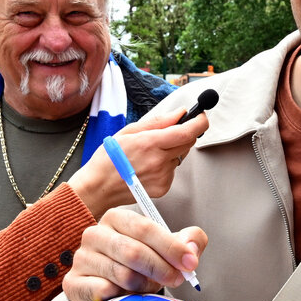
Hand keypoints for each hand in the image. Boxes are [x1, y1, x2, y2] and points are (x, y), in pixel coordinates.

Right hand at [63, 205, 207, 300]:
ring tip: (148, 289)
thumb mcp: (169, 250)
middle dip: (161, 269)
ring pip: (122, 275)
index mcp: (116, 218)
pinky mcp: (72, 282)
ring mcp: (80, 258)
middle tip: (175, 280)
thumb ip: (189, 242)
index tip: (190, 263)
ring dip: (143, 286)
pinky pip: (104, 291)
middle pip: (133, 251)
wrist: (112, 294)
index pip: (145, 228)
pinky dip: (121, 297)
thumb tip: (192, 249)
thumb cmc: (142, 268)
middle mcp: (94, 234)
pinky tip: (124, 297)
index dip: (171, 247)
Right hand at [66, 108, 209, 216]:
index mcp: (149, 143)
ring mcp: (162, 176)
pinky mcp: (163, 187)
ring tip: (149, 153)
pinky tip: (148, 166)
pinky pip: (173, 170)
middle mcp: (159, 161)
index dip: (199, 122)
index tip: (201, 115)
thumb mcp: (128, 132)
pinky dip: (166, 165)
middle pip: (188, 143)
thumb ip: (158, 121)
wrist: (99, 187)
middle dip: (186, 133)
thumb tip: (180, 113)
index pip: (187, 132)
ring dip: (173, 150)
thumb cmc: (109, 157)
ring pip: (180, 156)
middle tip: (171, 131)